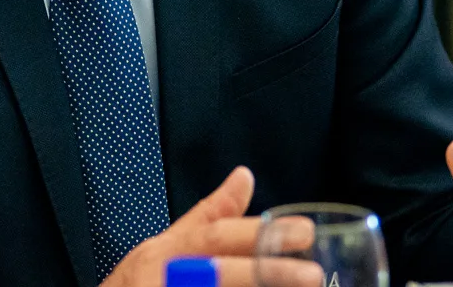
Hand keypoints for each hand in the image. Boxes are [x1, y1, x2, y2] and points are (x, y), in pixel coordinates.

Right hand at [101, 167, 320, 286]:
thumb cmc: (140, 284)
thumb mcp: (166, 246)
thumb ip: (208, 215)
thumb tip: (244, 176)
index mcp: (164, 253)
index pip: (213, 237)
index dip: (259, 234)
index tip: (304, 231)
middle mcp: (163, 277)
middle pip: (218, 272)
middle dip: (266, 271)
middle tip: (312, 275)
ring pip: (217, 286)